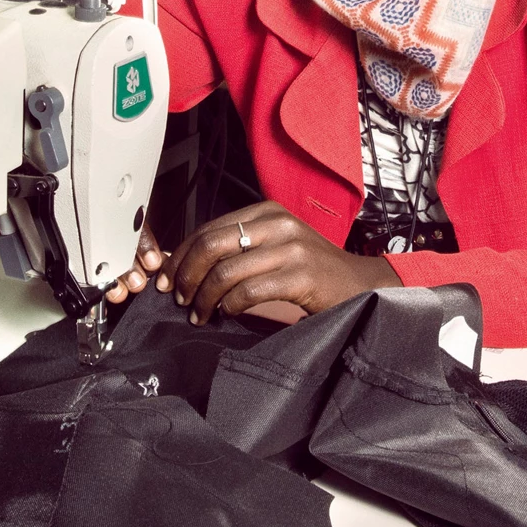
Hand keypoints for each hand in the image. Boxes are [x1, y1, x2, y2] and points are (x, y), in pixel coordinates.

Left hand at [103, 202, 398, 322]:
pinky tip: (226, 314)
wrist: (360, 285)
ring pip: (225, 271)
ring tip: (199, 314)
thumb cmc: (312, 272)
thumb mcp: (274, 249)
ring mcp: (291, 247)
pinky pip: (248, 291)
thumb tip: (182, 265)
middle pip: (211, 245)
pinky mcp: (301, 275)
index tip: (165, 278)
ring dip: (203, 298)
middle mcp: (277, 223)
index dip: (180, 255)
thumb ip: (237, 251)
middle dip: (186, 275)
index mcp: (267, 212)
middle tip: (179, 298)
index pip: (208, 229)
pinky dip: (229, 306)